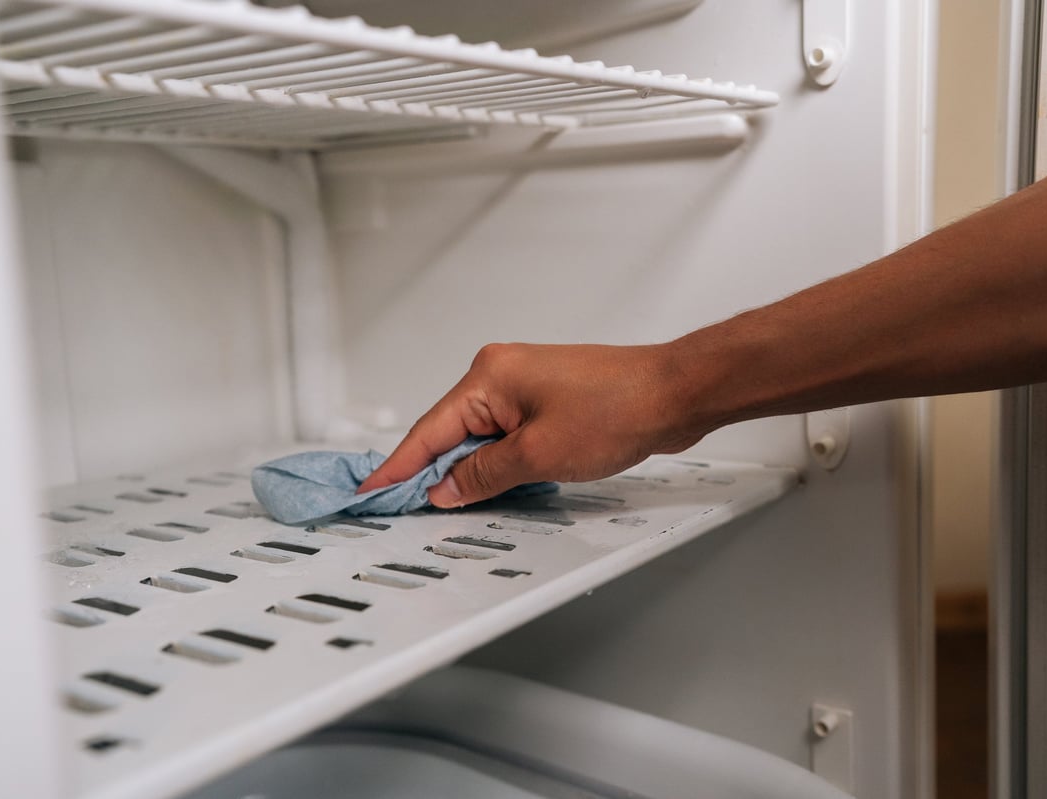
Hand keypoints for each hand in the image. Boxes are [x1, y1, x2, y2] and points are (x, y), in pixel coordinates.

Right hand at [356, 342, 703, 506]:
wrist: (674, 394)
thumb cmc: (618, 410)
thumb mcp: (538, 455)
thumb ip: (484, 475)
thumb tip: (446, 488)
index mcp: (489, 376)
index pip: (429, 430)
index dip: (399, 467)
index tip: (372, 492)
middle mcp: (501, 373)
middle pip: (451, 433)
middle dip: (435, 473)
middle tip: (408, 510)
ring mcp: (527, 385)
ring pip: (481, 436)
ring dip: (472, 470)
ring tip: (454, 505)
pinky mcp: (549, 400)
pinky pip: (508, 435)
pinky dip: (499, 461)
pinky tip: (496, 486)